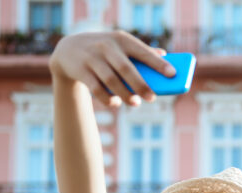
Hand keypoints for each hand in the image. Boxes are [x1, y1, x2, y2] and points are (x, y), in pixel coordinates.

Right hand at [49, 30, 174, 107]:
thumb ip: (141, 52)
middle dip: (141, 85)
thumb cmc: (104, 51)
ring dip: (125, 94)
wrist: (68, 49)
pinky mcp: (80, 70)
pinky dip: (107, 98)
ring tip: (135, 103)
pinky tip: (116, 103)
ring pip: (111, 80)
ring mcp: (92, 58)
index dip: (159, 63)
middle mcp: (106, 46)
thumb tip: (165, 56)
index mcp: (121, 39)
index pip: (143, 51)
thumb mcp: (121, 46)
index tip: (173, 74)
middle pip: (126, 69)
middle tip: (152, 98)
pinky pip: (96, 88)